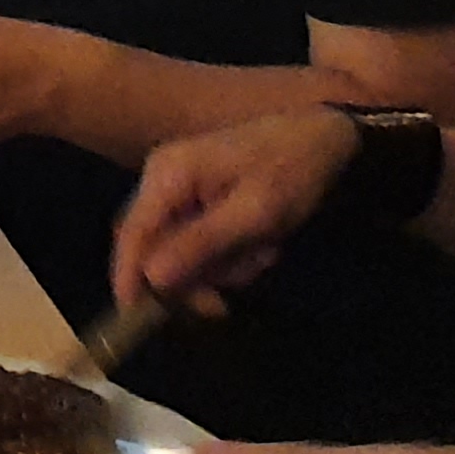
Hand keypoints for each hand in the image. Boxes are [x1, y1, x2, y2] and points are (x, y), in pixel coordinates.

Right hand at [111, 107, 363, 307]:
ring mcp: (180, 188)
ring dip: (218, 267)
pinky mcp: (198, 198)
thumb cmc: (292, 170)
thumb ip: (201, 244)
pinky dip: (228, 254)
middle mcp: (163, 179)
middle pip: (152, 248)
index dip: (128, 277)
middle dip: (191, 277)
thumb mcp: (254, 214)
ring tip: (262, 256)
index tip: (135, 317)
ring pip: (178, 251)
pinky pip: (197, 242)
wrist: (326, 136)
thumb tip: (151, 279)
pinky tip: (260, 246)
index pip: (132, 234)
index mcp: (169, 174)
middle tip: (224, 305)